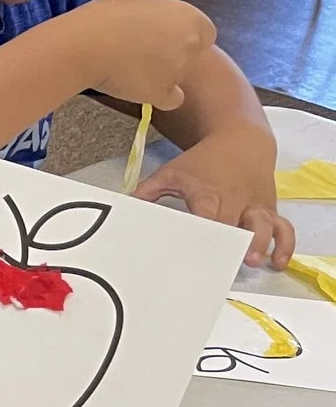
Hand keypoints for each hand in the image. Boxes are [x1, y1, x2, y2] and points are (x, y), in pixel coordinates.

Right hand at [66, 0, 216, 112]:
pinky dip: (159, 96)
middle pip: (191, 56)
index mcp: (189, 16)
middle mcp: (191, 43)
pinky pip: (170, 99)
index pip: (205, 33)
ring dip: (162, 76)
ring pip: (178, 77)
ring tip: (130, 71)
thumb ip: (155, 17)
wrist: (85, 45)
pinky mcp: (163, 92)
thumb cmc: (103, 18)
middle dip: (173, 56)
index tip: (164, 39)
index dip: (186, 37)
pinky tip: (139, 89)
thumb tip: (151, 25)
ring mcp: (179, 70)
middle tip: (143, 55)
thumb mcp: (136, 4)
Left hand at [136, 128, 296, 267]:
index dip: (202, 231)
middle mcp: (234, 200)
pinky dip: (283, 243)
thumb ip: (147, 193)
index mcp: (207, 192)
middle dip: (227, 245)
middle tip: (220, 267)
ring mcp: (254, 206)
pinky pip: (283, 227)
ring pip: (263, 225)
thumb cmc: (201, 162)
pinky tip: (279, 260)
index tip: (193, 251)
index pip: (205, 215)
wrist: (241, 139)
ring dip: (259, 243)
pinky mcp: (269, 209)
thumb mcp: (171, 172)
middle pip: (232, 226)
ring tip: (253, 261)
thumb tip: (122, 209)